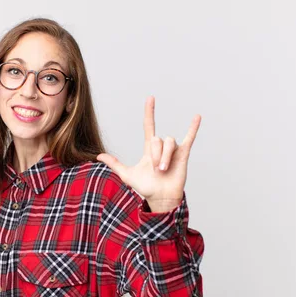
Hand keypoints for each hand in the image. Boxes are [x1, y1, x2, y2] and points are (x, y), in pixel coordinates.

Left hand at [96, 96, 200, 210]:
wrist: (160, 198)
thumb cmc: (145, 187)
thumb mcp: (127, 174)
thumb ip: (114, 164)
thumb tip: (98, 156)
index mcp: (149, 148)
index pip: (149, 125)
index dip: (149, 112)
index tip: (150, 98)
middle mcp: (162, 147)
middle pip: (157, 139)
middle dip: (155, 154)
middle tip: (155, 169)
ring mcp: (173, 150)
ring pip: (169, 142)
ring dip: (165, 156)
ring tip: (163, 170)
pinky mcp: (183, 155)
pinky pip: (189, 138)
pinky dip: (193, 128)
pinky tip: (197, 117)